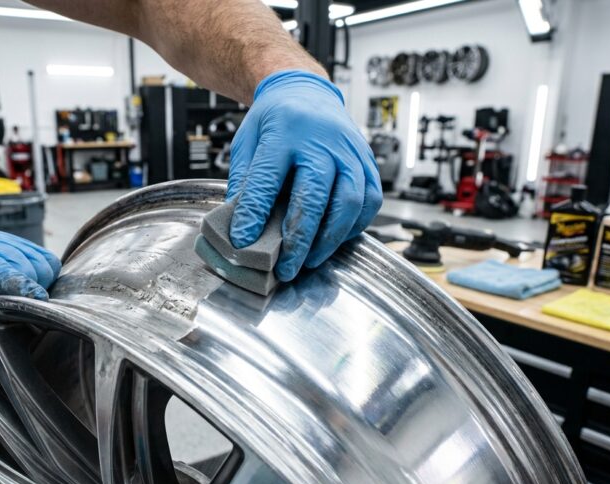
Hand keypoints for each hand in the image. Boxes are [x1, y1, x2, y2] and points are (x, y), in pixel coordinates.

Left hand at [0, 228, 61, 344]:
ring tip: (16, 301)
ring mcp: (14, 242)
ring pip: (43, 267)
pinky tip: (27, 290)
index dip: (18, 282)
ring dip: (38, 288)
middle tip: (10, 312)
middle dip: (26, 295)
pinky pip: (51, 265)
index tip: (36, 298)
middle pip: (27, 269)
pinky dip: (47, 281)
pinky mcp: (29, 246)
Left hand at [227, 70, 381, 281]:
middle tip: (285, 268)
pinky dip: (354, 225)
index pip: (268, 179)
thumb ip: (244, 181)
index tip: (243, 242)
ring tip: (311, 260)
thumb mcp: (247, 141)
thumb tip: (239, 226)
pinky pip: (370, 199)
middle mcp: (321, 140)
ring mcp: (349, 150)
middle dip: (299, 239)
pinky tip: (335, 239)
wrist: (305, 90)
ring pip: (350, 201)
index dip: (254, 214)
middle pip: (315, 196)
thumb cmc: (274, 120)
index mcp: (284, 132)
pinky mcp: (367, 160)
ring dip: (330, 238)